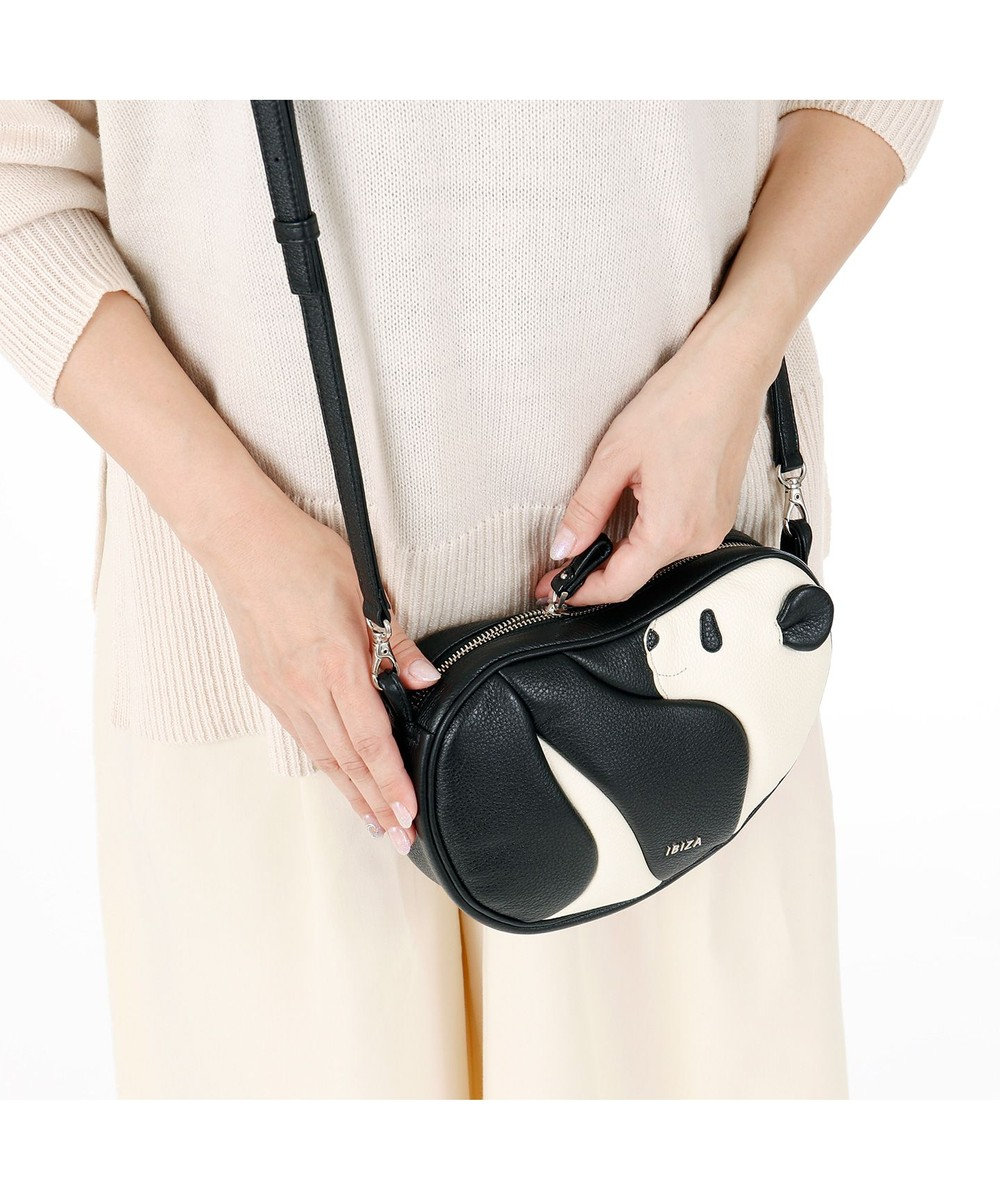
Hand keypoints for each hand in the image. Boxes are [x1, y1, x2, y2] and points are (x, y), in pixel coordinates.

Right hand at [196, 496, 440, 853]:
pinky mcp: (266, 685)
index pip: (371, 740)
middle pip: (347, 761)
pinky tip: (339, 776)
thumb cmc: (304, 557)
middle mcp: (305, 688)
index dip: (392, 782)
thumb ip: (396, 645)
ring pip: (322, 755)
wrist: (241, 543)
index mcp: (335, 665)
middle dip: (376, 804)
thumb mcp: (366, 592)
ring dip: (350, 792)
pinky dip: (325, 764)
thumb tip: (425, 681)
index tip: (408, 814)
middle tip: (400, 836)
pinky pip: (302, 736)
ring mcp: (282, 690)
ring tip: (374, 821)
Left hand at [534, 308, 782, 606]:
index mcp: (671, 530)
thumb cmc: (679, 403)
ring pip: (655, 558)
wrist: (728, 372)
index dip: (579, 591)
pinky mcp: (718, 513)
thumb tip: (563, 546)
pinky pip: (675, 539)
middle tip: (559, 566)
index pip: (618, 585)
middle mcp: (698, 537)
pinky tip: (627, 517)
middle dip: (597, 574)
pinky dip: (645, 537)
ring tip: (589, 539)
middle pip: (637, 575)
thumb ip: (586, 510)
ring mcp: (713, 527)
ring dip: (621, 555)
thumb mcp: (614, 457)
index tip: (549, 588)